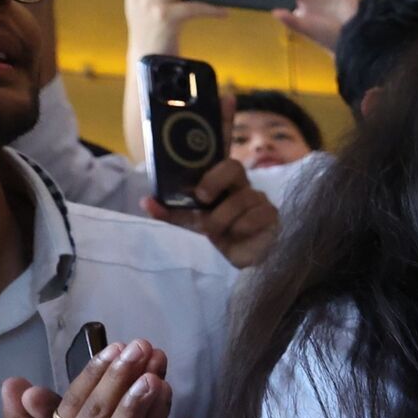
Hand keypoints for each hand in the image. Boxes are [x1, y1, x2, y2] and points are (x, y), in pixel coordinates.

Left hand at [142, 151, 280, 269]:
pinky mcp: (271, 215)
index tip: (198, 194)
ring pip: (242, 199)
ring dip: (224, 217)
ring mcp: (259, 199)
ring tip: (218, 232)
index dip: (212, 174)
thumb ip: (172, 212)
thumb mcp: (193, 221)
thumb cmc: (218, 230)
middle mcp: (243, 186)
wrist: (241, 254)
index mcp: (225, 181)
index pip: (224, 163)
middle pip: (235, 168)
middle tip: (203, 201)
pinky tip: (237, 234)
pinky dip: (244, 226)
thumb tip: (146, 201)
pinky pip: (259, 215)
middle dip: (215, 183)